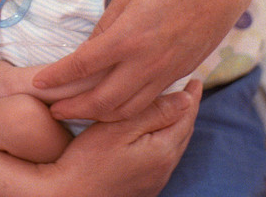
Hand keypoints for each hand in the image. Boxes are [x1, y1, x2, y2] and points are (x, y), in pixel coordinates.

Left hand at [32, 0, 253, 121]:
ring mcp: (166, 72)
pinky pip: (146, 101)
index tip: (37, 82)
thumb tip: (87, 49)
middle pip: (102, 102)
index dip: (56, 78)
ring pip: (126, 109)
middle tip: (51, 110)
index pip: (82, 67)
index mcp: (128, 37)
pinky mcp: (179, 74)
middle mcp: (147, 63)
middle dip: (73, 109)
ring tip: (77, 111)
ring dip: (98, 115)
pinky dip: (124, 109)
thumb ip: (106, 25)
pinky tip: (111, 103)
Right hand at [43, 80, 202, 196]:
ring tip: (174, 108)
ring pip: (174, 147)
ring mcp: (155, 180)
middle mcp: (164, 168)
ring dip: (177, 126)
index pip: (186, 117)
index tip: (195, 79)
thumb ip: (153, 112)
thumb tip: (185, 99)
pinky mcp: (144, 187)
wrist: (70, 195)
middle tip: (189, 90)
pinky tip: (155, 135)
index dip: (191, 97)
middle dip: (187, 110)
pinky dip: (165, 141)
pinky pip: (163, 159)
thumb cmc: (88, 160)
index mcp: (163, 150)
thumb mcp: (118, 129)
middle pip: (183, 133)